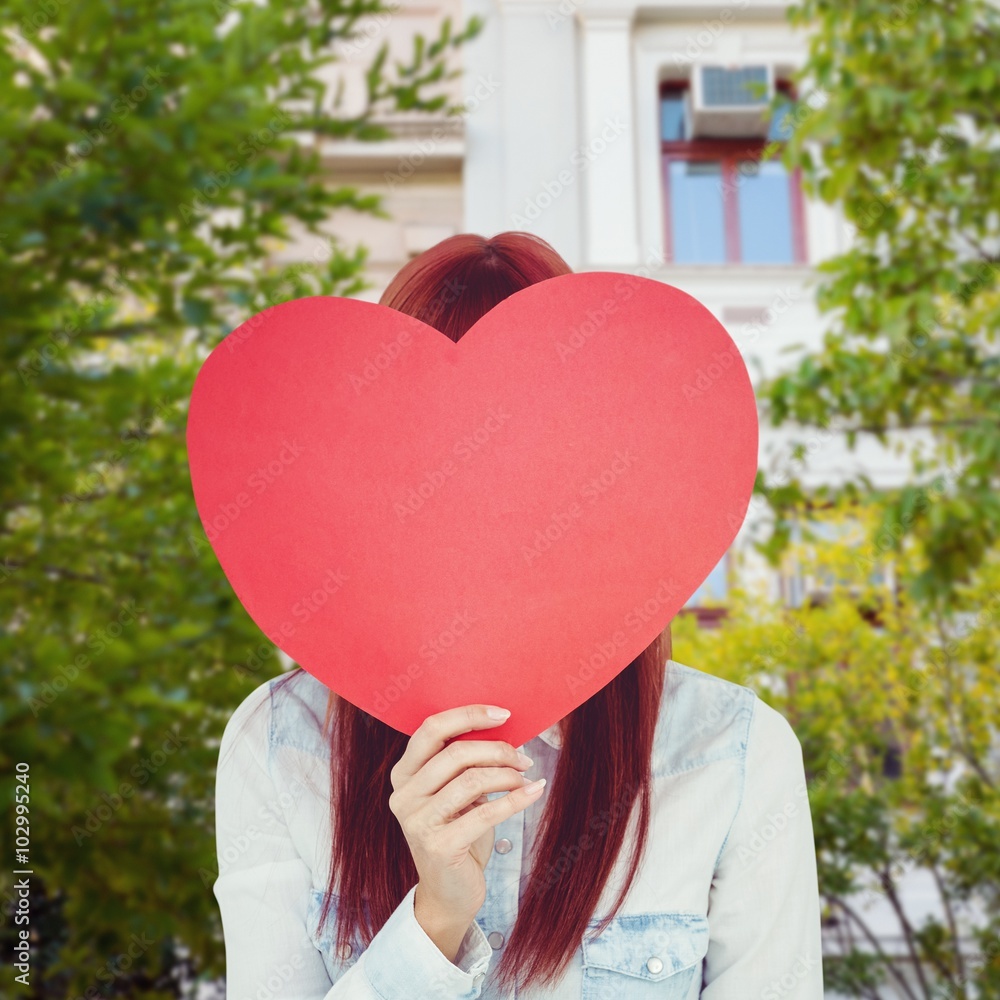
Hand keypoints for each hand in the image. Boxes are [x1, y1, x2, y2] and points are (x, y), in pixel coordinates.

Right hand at [388, 704, 545, 932]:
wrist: (448, 893)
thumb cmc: (457, 833)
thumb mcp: (456, 793)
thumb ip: (464, 762)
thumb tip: (504, 728)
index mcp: (404, 774)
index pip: (431, 729)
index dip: (469, 715)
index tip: (503, 714)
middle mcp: (404, 796)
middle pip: (455, 753)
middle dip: (497, 749)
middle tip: (522, 757)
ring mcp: (417, 822)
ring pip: (471, 780)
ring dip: (507, 774)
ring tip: (525, 777)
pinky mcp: (439, 846)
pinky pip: (486, 812)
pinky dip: (516, 799)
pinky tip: (534, 791)